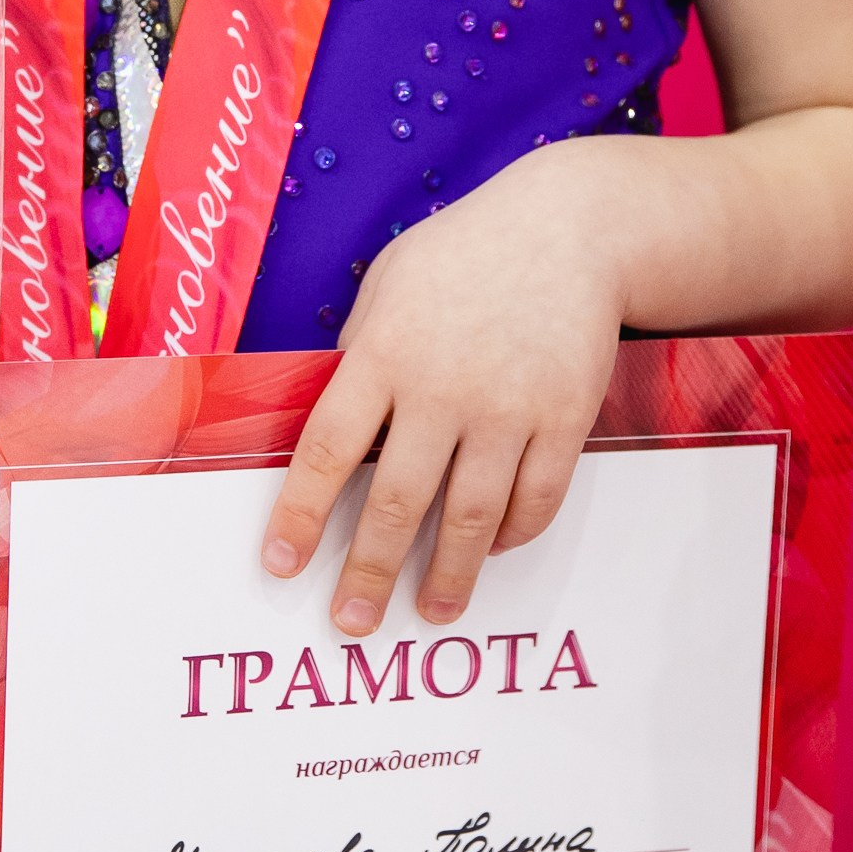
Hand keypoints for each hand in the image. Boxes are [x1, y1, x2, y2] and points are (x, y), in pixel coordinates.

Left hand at [260, 148, 625, 634]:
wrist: (571, 228)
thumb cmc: (464, 255)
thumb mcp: (390, 286)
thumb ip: (361, 356)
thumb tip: (344, 436)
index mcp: (386, 352)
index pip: (330, 450)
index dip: (300, 515)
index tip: (280, 565)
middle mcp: (444, 388)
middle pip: (398, 502)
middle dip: (368, 571)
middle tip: (351, 623)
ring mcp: (509, 408)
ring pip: (472, 518)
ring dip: (447, 576)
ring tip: (431, 613)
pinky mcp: (565, 419)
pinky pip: (535, 499)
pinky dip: (512, 535)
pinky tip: (492, 552)